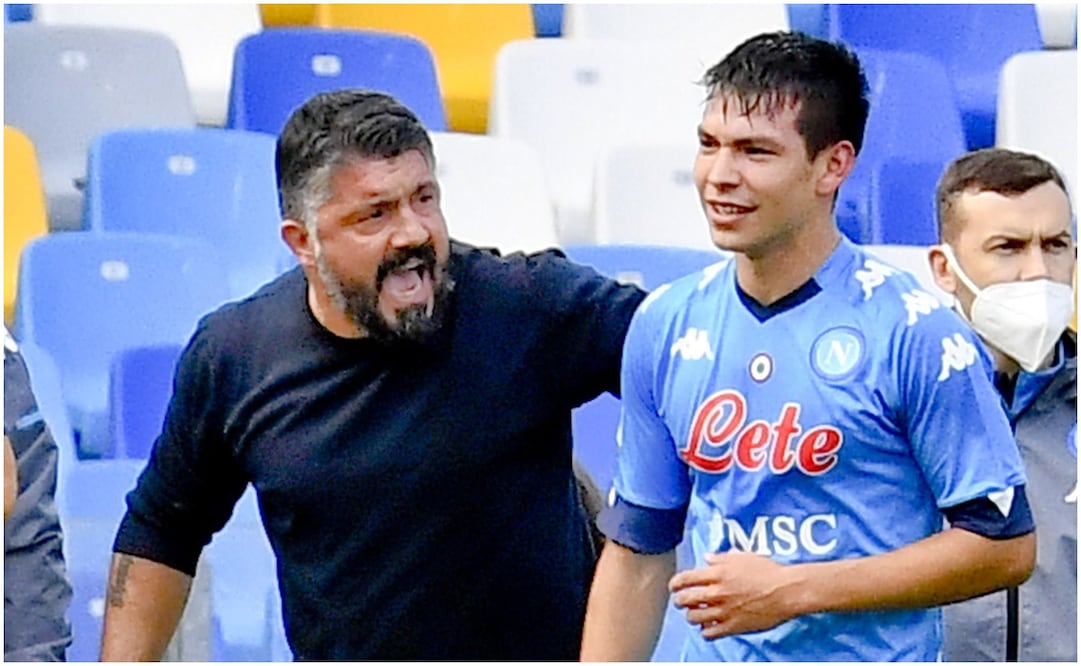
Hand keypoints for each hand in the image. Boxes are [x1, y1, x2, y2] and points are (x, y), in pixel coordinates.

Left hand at [669, 551, 803, 639]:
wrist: (785, 591)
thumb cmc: (767, 571)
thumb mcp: (742, 557)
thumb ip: (721, 558)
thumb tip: (707, 558)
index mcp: (717, 573)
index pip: (684, 579)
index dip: (675, 584)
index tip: (673, 586)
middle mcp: (717, 592)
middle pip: (684, 600)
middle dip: (679, 600)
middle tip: (681, 601)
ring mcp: (724, 610)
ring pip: (693, 618)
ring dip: (691, 615)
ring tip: (695, 614)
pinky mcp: (733, 626)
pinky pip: (709, 633)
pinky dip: (705, 630)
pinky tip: (708, 626)